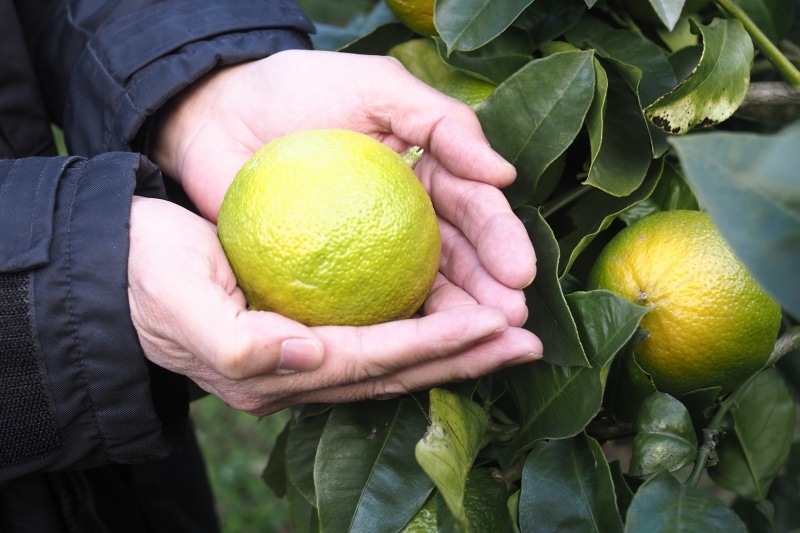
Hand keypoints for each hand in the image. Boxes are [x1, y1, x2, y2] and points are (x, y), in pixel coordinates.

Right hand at [127, 197, 541, 415]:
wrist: (117, 268)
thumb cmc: (143, 274)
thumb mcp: (178, 300)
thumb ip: (236, 340)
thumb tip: (306, 355)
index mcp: (272, 372)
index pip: (370, 360)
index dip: (433, 347)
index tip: (492, 328)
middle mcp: (297, 374)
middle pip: (396, 370)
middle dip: (464, 359)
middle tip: (528, 342)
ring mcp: (303, 358)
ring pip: (393, 356)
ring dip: (454, 347)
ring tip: (510, 334)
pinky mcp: (304, 334)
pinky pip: (375, 334)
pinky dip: (421, 327)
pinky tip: (455, 311)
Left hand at [151, 49, 535, 326]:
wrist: (218, 116)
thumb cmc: (297, 91)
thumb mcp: (375, 87)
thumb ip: (441, 121)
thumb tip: (504, 175)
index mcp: (427, 177)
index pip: (474, 212)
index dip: (500, 242)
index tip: (518, 273)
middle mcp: (405, 221)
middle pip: (457, 263)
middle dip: (490, 295)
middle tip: (511, 321)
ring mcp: (365, 255)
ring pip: (418, 294)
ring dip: (454, 323)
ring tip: (479, 345)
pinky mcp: (326, 281)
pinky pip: (362, 310)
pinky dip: (389, 332)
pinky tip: (413, 352)